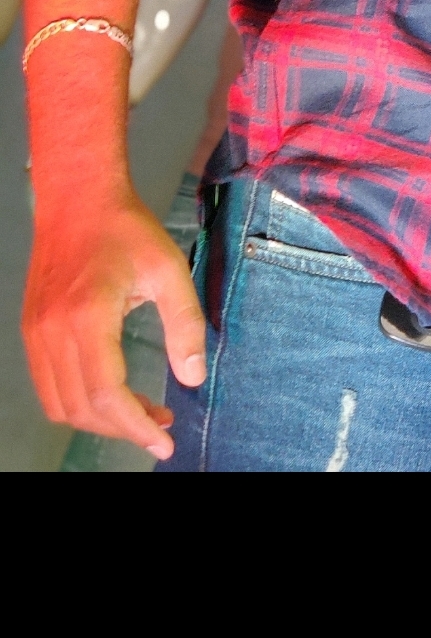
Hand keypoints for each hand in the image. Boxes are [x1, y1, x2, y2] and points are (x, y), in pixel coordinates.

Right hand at [24, 196, 206, 459]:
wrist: (77, 198)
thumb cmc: (126, 229)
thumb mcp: (168, 270)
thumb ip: (185, 325)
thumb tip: (193, 378)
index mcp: (89, 317)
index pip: (107, 395)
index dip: (136, 426)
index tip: (164, 440)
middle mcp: (53, 331)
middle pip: (83, 408)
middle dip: (124, 427)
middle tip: (161, 424)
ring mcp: (36, 333)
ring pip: (61, 405)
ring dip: (100, 420)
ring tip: (140, 411)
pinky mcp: (31, 331)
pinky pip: (48, 387)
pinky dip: (77, 402)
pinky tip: (110, 392)